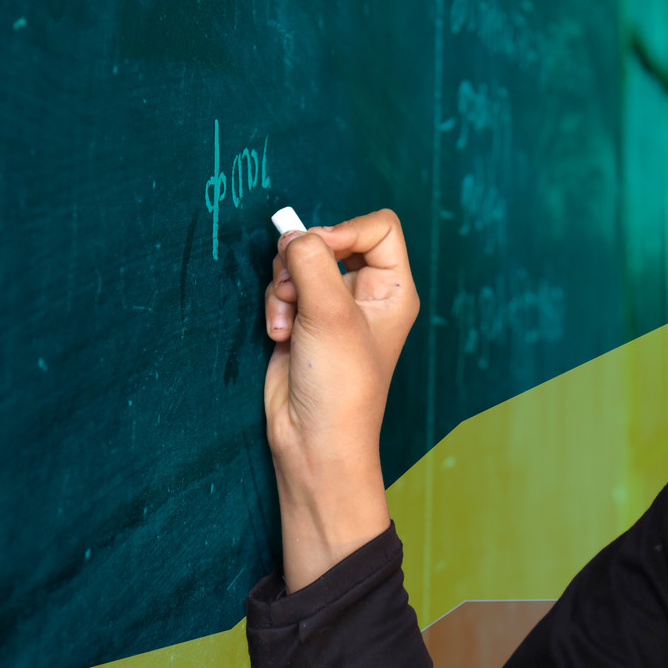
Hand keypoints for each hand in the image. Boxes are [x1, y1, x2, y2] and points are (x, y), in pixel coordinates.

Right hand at [262, 209, 419, 589]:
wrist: (313, 439)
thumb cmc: (340, 385)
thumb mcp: (331, 313)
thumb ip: (311, 261)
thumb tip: (291, 234)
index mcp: (393, 289)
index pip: (378, 227)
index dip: (346, 230)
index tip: (320, 251)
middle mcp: (365, 295)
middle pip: (331, 240)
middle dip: (302, 260)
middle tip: (293, 288)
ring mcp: (332, 308)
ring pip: (299, 263)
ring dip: (283, 287)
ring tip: (286, 322)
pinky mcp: (303, 322)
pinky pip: (282, 290)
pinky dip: (275, 307)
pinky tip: (279, 336)